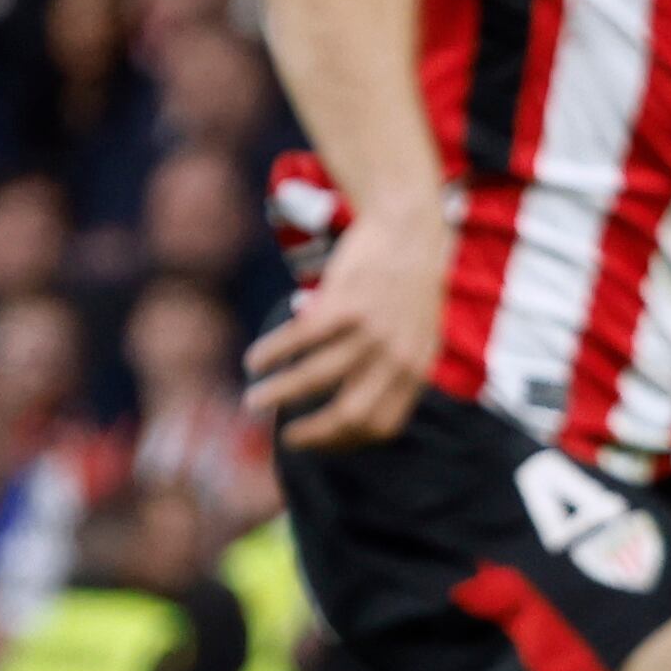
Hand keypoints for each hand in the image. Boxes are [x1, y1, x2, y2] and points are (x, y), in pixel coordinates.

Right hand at [245, 199, 450, 447]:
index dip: (345, 441)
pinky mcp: (346, 303)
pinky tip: (253, 360)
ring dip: (277, 395)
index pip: (381, 425)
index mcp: (417, 370)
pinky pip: (299, 340)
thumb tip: (346, 410)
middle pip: (351, 414)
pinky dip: (271, 353)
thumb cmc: (405, 286)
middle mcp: (398, 356)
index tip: (316, 441)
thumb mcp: (415, 336)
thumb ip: (390, 371)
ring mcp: (373, 331)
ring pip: (315, 379)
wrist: (409, 229)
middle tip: (284, 437)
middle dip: (311, 433)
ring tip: (253, 401)